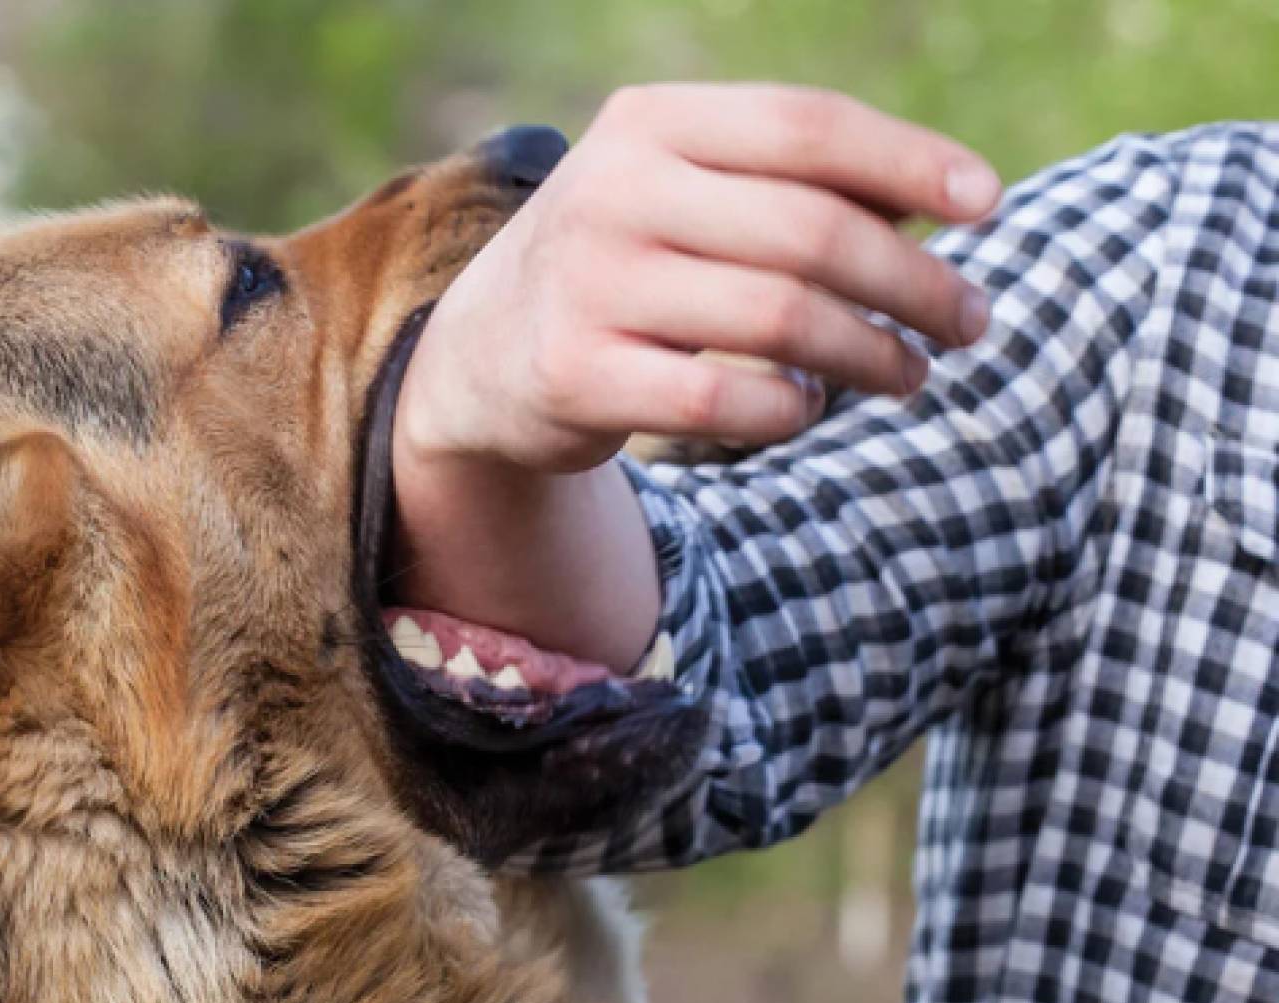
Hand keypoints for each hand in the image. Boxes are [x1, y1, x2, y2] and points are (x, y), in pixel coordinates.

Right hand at [392, 84, 1000, 669]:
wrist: (481, 353)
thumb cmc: (626, 261)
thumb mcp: (686, 193)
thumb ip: (794, 184)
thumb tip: (951, 200)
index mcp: (649, 123)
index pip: (807, 127)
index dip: (912, 161)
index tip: (989, 206)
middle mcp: (611, 192)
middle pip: (811, 231)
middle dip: (914, 282)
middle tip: (970, 321)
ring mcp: (589, 285)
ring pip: (782, 320)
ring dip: (872, 355)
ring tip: (910, 374)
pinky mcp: (576, 374)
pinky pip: (728, 399)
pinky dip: (791, 409)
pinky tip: (808, 406)